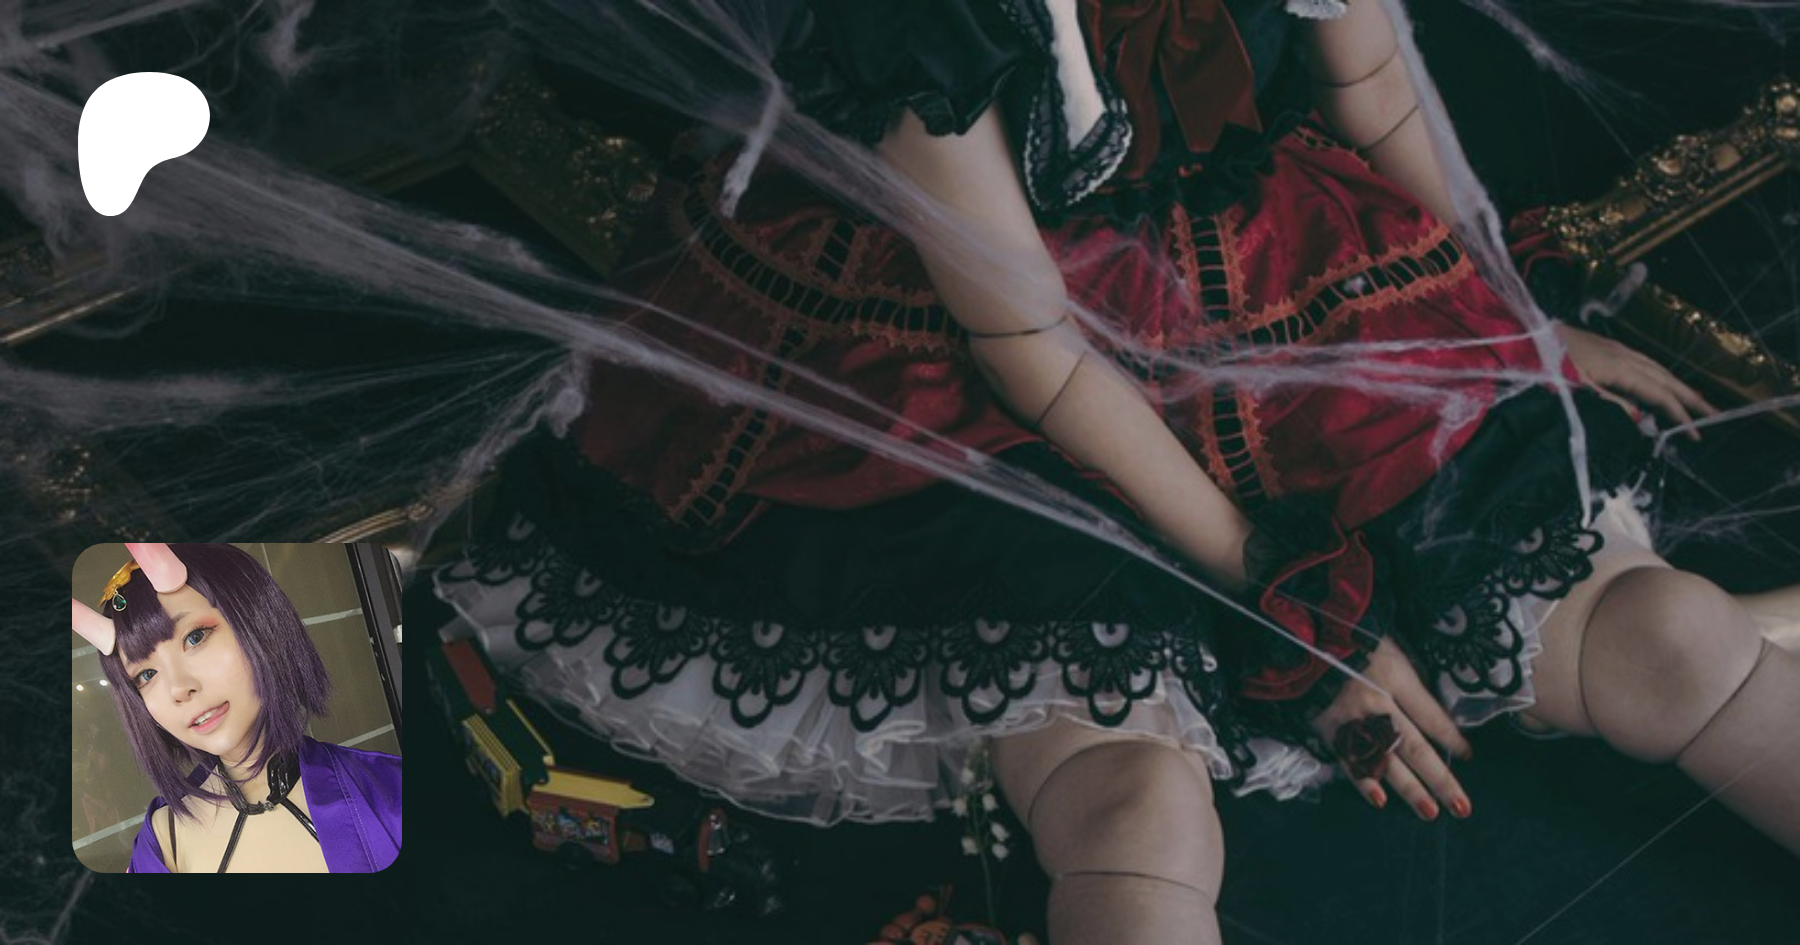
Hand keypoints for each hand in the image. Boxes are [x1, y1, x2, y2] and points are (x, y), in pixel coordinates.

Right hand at [1311, 637, 1473, 819]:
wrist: (1295, 635)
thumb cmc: (1348, 636)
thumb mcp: (1387, 645)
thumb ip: (1408, 675)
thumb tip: (1429, 708)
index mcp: (1393, 676)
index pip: (1430, 715)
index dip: (1451, 737)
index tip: (1467, 755)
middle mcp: (1375, 702)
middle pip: (1414, 747)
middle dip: (1440, 778)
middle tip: (1462, 806)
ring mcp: (1350, 719)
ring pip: (1385, 761)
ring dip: (1409, 790)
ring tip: (1430, 812)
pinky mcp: (1328, 729)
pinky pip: (1348, 760)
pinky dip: (1364, 782)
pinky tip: (1380, 801)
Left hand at [1557, 323, 1717, 440]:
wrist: (1527, 337)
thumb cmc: (1548, 364)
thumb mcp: (1577, 389)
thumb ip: (1611, 403)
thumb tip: (1641, 419)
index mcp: (1620, 367)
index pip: (1659, 394)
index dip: (1679, 413)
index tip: (1695, 432)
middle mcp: (1625, 355)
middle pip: (1666, 378)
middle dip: (1691, 398)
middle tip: (1714, 415)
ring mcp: (1618, 349)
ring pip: (1658, 369)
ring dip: (1679, 386)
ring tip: (1695, 402)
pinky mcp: (1609, 347)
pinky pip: (1645, 362)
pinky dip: (1661, 375)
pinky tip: (1662, 382)